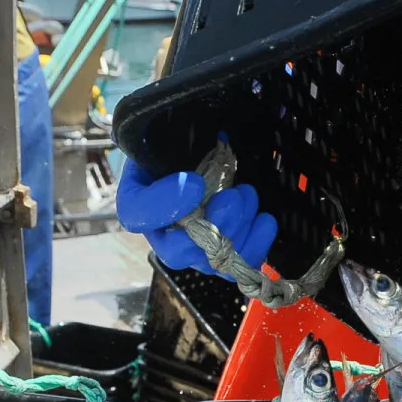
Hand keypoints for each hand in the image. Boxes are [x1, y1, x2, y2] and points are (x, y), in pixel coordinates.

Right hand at [117, 157, 277, 277]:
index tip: (194, 184)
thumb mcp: (162, 136)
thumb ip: (168, 144)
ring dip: (237, 230)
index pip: (138, 214)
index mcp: (137, 201)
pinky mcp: (220, 254)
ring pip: (212, 261)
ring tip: (247, 195)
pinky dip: (255, 245)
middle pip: (178, 252)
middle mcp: (161, 232)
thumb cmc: (176, 145)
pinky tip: (264, 221)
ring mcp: (192, 248)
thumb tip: (196, 163)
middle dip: (212, 228)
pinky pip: (237, 265)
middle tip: (232, 199)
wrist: (196, 153)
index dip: (166, 206)